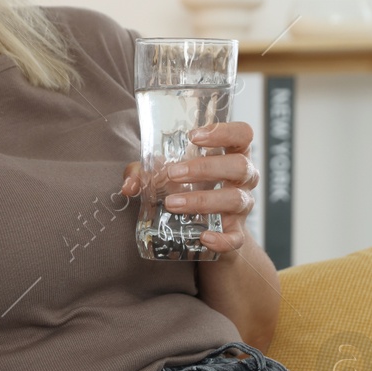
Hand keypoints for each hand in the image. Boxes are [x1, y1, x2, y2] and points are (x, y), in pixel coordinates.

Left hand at [120, 121, 258, 254]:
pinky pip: (236, 238)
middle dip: (205, 168)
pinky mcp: (236, 233)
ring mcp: (242, 207)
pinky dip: (222, 239)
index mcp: (231, 154)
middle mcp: (243, 178)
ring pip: (235, 199)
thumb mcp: (165, 175)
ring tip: (172, 203)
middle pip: (240, 166)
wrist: (203, 230)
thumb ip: (144, 173)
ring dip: (203, 200)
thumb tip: (128, 186)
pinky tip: (203, 237)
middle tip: (173, 174)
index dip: (224, 132)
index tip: (193, 136)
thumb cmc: (187, 189)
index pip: (242, 134)